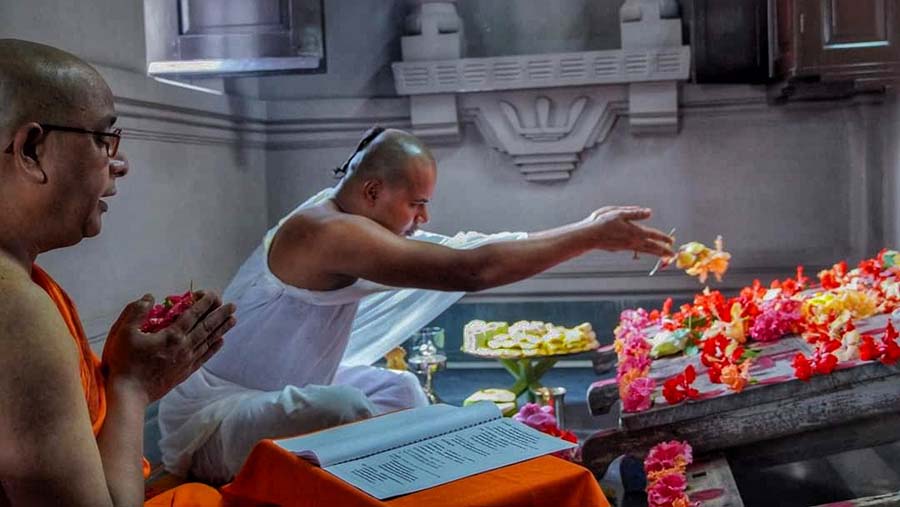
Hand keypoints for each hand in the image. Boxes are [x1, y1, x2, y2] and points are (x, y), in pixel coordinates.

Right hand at [101, 291, 235, 402]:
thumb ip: (136, 311)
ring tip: (233, 319)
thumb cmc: (123, 362)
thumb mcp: (123, 332)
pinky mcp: (185, 372)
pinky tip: (221, 342)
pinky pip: (204, 357)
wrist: (129, 394)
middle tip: (232, 305)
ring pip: (208, 341)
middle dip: (220, 314)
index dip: (203, 303)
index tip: (212, 294)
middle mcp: (184, 347)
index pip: (192, 315)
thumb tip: (149, 297)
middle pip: (206, 327)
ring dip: (221, 329)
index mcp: (171, 335)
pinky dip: (214, 348)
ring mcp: (186, 361)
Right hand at [584, 206, 673, 256]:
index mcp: (634, 232)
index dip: (664, 238)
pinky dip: (645, 251)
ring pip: (645, 251)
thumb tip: (649, 212)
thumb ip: (635, 213)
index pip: (653, 235)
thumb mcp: (619, 213)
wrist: (588, 236)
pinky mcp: (621, 249)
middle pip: (652, 247)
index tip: (672, 241)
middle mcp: (632, 242)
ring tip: (663, 256)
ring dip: (655, 253)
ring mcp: (627, 247)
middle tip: (673, 255)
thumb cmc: (601, 223)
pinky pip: (637, 250)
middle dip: (663, 251)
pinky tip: (645, 250)